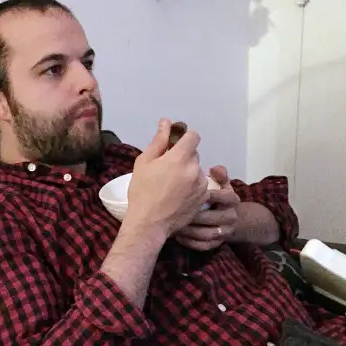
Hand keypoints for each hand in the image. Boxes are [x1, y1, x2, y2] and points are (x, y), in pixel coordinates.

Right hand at [126, 119, 208, 239]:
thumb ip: (158, 141)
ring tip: (172, 186)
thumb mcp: (144, 163)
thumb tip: (166, 122)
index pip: (193, 136)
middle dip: (183, 157)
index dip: (185, 138)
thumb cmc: (142, 192)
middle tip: (167, 169)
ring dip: (188, 173)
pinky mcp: (204, 198)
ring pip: (197, 171)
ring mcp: (201, 185)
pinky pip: (200, 186)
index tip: (176, 145)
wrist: (149, 223)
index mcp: (179, 158)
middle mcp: (194, 169)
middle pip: (194, 154)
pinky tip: (178, 196)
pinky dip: (192, 187)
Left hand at [175, 165, 239, 250]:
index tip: (193, 192)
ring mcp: (225, 232)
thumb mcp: (221, 184)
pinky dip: (190, 242)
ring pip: (207, 234)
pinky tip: (177, 236)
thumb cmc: (218, 197)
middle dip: (194, 214)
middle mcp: (231, 217)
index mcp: (233, 200)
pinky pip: (203, 246)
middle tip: (176, 211)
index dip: (210, 195)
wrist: (227, 218)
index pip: (226, 197)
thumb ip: (219, 175)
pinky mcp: (216, 244)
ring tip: (173, 224)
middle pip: (213, 217)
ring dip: (189, 230)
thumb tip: (214, 168)